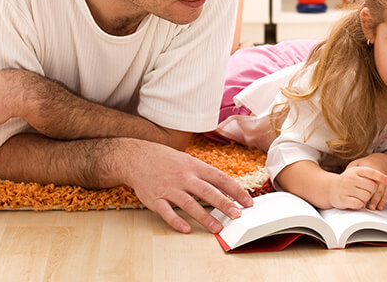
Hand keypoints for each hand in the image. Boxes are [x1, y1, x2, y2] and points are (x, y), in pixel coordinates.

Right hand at [125, 142, 253, 233]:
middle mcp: (184, 177)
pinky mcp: (156, 199)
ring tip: (217, 228)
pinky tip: (186, 229)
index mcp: (195, 167)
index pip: (220, 179)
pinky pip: (167, 213)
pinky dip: (177, 222)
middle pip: (208, 192)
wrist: (138, 157)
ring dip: (204, 217)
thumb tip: (227, 189)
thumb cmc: (167, 161)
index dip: (236, 191)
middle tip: (237, 216)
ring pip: (190, 204)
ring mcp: (169, 189)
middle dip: (224, 204)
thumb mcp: (189, 162)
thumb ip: (206, 176)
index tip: (248, 202)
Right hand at [329, 166, 386, 209]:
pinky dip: (360, 205)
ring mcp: (346, 188)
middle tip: (364, 192)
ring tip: (359, 197)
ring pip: (366, 196)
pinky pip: (359, 204)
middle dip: (371, 192)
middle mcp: (350, 178)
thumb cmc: (349, 181)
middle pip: (371, 187)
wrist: (331, 189)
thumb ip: (370, 175)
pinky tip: (356, 202)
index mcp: (355, 170)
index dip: (381, 177)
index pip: (371, 172)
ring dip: (366, 199)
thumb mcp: (357, 174)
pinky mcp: (343, 199)